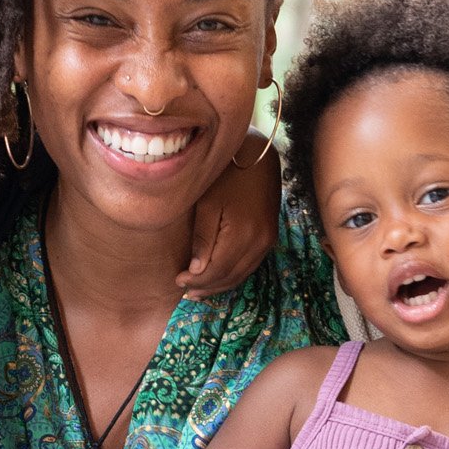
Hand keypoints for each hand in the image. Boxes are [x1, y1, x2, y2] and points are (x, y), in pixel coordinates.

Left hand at [176, 136, 280, 297]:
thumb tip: (196, 271)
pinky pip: (251, 265)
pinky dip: (233, 275)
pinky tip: (218, 276)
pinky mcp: (270, 238)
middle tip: (186, 291)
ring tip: (199, 289)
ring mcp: (268, 241)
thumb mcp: (208, 204)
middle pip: (230, 276)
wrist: (259, 158)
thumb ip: (203, 238)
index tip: (177, 281)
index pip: (216, 269)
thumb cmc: (228, 175)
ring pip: (242, 275)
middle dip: (207, 286)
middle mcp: (259, 242)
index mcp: (242, 233)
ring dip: (220, 285)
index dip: (196, 280)